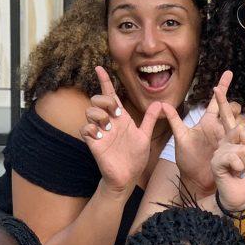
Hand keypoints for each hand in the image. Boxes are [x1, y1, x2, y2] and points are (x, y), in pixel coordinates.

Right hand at [80, 66, 161, 192]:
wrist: (128, 176)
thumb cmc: (135, 157)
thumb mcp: (145, 136)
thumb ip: (149, 120)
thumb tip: (159, 104)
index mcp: (121, 118)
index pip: (111, 95)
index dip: (105, 81)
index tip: (100, 67)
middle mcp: (109, 122)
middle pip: (98, 99)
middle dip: (105, 100)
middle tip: (115, 113)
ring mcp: (100, 132)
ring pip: (89, 111)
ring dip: (99, 115)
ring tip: (109, 127)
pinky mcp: (94, 143)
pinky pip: (85, 128)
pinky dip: (91, 129)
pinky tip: (101, 136)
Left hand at [161, 70, 242, 196]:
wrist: (194, 180)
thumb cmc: (186, 160)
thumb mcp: (180, 139)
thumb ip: (174, 121)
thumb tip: (161, 105)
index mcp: (207, 122)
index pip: (216, 102)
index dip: (222, 86)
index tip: (228, 72)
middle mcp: (220, 128)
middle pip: (232, 110)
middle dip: (234, 107)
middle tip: (231, 110)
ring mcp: (228, 139)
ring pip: (240, 123)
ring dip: (238, 123)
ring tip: (234, 128)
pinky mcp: (235, 151)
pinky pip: (244, 140)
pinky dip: (244, 139)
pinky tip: (240, 142)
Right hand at [211, 84, 244, 212]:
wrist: (242, 196)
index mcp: (234, 141)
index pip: (229, 118)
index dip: (222, 102)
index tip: (216, 87)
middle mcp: (224, 144)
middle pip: (241, 130)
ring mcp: (219, 152)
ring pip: (240, 145)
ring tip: (240, 170)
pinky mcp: (216, 162)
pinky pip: (234, 156)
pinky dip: (239, 166)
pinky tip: (235, 173)